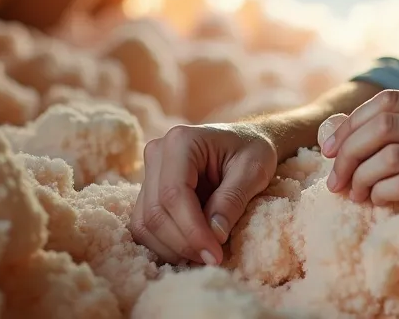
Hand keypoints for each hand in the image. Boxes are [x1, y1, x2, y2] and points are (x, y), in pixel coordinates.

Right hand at [129, 123, 276, 265]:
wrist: (246, 140)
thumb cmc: (252, 149)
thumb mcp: (254, 171)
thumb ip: (232, 200)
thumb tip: (214, 237)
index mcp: (181, 141)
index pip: (173, 194)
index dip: (191, 230)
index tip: (214, 254)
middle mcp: (158, 153)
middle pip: (155, 212)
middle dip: (183, 243)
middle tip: (213, 259)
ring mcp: (150, 172)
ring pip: (144, 223)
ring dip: (172, 248)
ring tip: (204, 256)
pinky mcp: (149, 190)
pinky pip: (145, 226)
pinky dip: (165, 244)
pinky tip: (191, 250)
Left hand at [321, 89, 398, 253]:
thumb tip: (335, 129)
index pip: (387, 101)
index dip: (350, 123)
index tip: (329, 151)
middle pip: (383, 126)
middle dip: (347, 154)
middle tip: (335, 182)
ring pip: (389, 155)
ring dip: (360, 178)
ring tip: (355, 195)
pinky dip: (380, 193)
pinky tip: (377, 202)